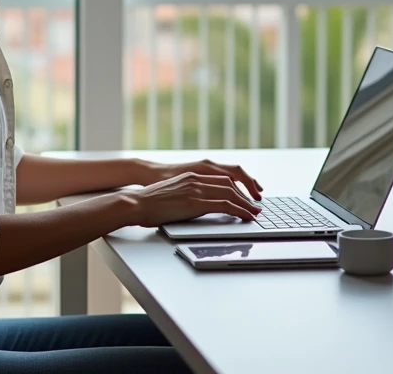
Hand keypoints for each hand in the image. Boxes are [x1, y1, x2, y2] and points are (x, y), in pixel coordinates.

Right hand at [141, 159, 263, 201]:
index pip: (222, 179)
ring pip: (231, 193)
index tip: (246, 197)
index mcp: (191, 176)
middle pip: (230, 184)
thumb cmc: (151, 203)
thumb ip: (189, 196)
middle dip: (246, 195)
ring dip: (246, 204)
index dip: (238, 188)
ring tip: (255, 213)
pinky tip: (246, 217)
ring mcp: (196, 189)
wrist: (137, 204)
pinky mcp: (195, 201)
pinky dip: (239, 210)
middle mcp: (196, 179)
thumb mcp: (174, 194)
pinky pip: (224, 205)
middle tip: (256, 206)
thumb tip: (200, 206)